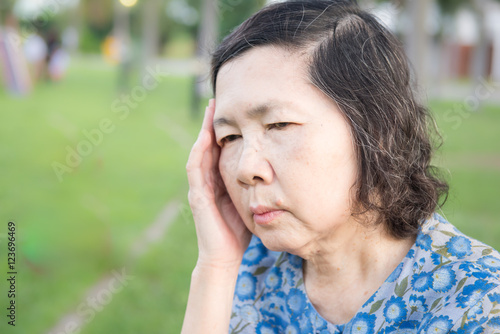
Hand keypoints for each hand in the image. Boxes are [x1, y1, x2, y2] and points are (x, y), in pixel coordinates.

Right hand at [186, 99, 251, 268]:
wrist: (224, 257)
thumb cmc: (238, 232)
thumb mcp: (248, 202)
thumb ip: (252, 187)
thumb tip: (272, 172)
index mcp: (217, 182)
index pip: (218, 150)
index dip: (223, 131)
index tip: (232, 111)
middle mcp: (206, 182)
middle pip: (207, 146)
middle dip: (211, 124)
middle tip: (218, 102)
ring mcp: (199, 188)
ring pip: (199, 153)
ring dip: (203, 132)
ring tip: (210, 112)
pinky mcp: (197, 197)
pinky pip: (196, 170)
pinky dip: (199, 153)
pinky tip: (204, 138)